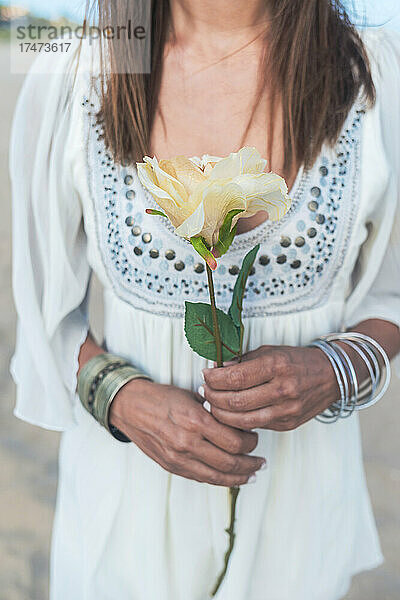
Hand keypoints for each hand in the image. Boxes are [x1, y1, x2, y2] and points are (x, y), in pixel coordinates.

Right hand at [109, 379, 264, 485]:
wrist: (130, 407)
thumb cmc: (162, 397)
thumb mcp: (192, 396)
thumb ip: (214, 412)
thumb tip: (241, 421)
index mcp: (195, 421)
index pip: (235, 441)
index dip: (251, 442)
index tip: (255, 437)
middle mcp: (187, 443)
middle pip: (230, 462)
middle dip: (250, 462)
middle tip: (260, 459)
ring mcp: (179, 458)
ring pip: (218, 476)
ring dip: (240, 477)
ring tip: (252, 473)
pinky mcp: (173, 467)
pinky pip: (202, 478)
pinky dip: (220, 480)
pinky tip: (232, 478)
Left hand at [202, 345, 338, 430]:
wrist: (332, 376)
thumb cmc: (297, 360)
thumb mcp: (271, 351)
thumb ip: (245, 361)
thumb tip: (218, 369)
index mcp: (277, 365)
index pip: (236, 377)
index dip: (215, 378)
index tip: (205, 375)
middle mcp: (283, 389)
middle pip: (236, 401)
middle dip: (213, 397)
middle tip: (204, 391)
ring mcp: (286, 410)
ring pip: (243, 420)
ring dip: (221, 414)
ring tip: (211, 405)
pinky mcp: (287, 424)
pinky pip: (256, 426)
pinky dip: (238, 422)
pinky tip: (229, 414)